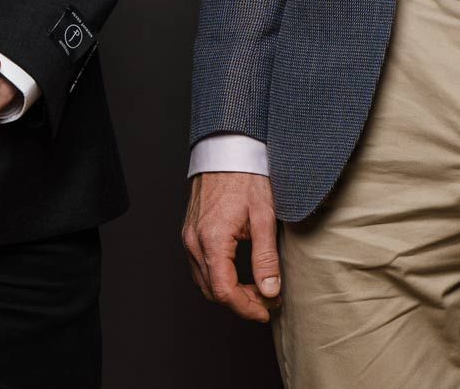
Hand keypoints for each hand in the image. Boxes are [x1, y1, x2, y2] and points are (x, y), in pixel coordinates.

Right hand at [182, 172, 281, 322]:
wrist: (227, 148)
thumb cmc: (246, 176)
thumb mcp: (263, 216)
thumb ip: (266, 257)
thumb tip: (270, 291)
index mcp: (212, 239)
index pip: (225, 291)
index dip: (247, 308)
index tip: (267, 310)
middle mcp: (194, 241)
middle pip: (213, 290)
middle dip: (240, 301)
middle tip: (267, 299)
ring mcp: (189, 235)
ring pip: (204, 280)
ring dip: (229, 291)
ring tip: (256, 288)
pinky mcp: (190, 230)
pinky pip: (200, 265)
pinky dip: (218, 276)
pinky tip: (238, 273)